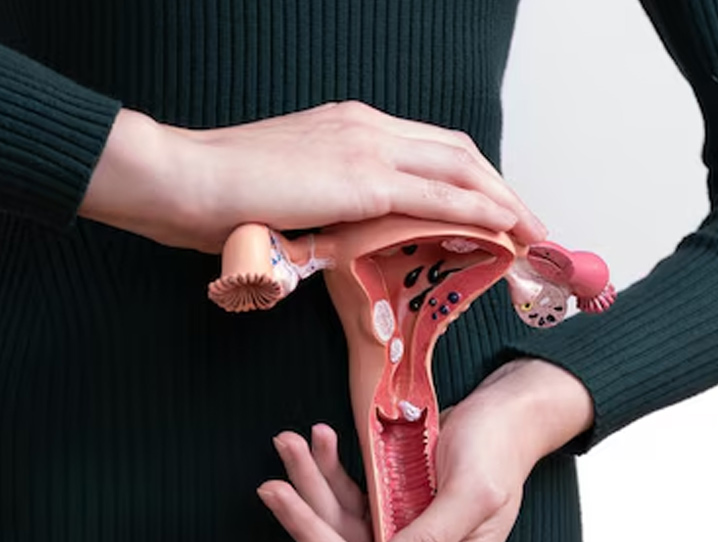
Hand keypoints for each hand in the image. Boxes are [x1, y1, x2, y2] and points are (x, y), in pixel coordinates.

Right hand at [79, 103, 546, 251]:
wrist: (181, 178)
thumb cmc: (218, 194)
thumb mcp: (286, 195)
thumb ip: (325, 207)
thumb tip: (344, 237)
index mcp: (350, 127)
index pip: (430, 149)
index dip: (470, 179)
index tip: (495, 211)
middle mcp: (368, 127)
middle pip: (460, 154)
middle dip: (502, 189)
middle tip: (531, 229)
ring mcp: (368, 148)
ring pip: (462, 170)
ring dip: (506, 203)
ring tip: (535, 238)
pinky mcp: (363, 180)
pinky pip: (440, 196)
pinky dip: (481, 212)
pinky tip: (506, 231)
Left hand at [258, 358, 593, 541]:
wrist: (504, 412)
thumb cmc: (498, 451)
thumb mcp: (471, 495)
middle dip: (307, 524)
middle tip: (273, 487)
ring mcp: (400, 540)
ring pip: (338, 527)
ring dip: (310, 487)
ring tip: (289, 444)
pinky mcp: (388, 509)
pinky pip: (346, 498)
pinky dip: (328, 470)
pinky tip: (319, 441)